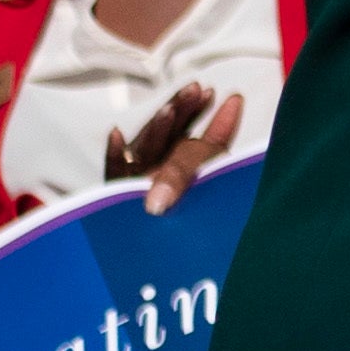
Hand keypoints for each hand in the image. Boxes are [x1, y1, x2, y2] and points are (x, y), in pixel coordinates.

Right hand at [104, 82, 247, 213]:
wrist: (169, 259)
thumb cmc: (197, 215)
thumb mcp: (210, 171)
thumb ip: (219, 134)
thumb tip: (235, 99)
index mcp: (182, 167)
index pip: (192, 135)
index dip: (202, 113)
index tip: (218, 94)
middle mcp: (159, 173)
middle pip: (168, 137)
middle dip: (181, 114)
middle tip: (197, 91)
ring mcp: (138, 184)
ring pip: (146, 150)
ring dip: (157, 130)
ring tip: (170, 112)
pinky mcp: (120, 199)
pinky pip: (114, 175)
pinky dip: (115, 155)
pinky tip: (116, 134)